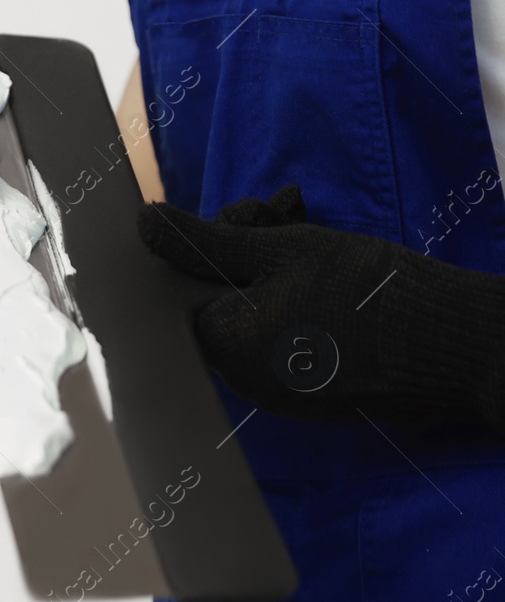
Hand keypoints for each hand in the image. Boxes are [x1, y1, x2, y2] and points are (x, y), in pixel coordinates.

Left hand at [139, 186, 504, 428]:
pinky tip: (326, 266)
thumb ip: (208, 240)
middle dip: (241, 246)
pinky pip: (285, 336)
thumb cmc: (370, 293)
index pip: (183, 288)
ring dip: (270, 264)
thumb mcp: (283, 249)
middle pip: (218, 298)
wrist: (456, 345)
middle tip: (279, 210)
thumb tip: (146, 225)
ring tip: (303, 224)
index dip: (208, 244)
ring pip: (253, 311)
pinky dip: (296, 297)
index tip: (244, 218)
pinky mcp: (312, 392)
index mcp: (224, 346)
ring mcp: (278, 390)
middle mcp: (242, 379)